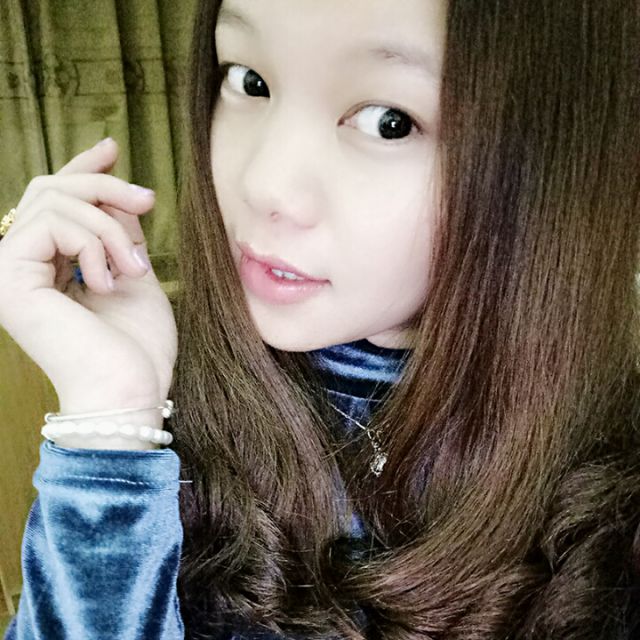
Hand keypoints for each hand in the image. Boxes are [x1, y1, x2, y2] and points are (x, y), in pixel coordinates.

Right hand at [0, 138, 177, 414]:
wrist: (131, 391)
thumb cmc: (138, 345)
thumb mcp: (132, 271)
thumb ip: (117, 230)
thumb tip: (114, 184)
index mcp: (46, 268)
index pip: (53, 203)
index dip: (81, 171)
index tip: (112, 147)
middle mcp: (18, 267)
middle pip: (50, 192)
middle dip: (105, 188)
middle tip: (148, 201)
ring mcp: (8, 273)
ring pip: (55, 203)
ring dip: (110, 229)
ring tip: (136, 270)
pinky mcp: (9, 280)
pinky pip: (52, 225)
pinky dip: (93, 244)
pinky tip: (109, 281)